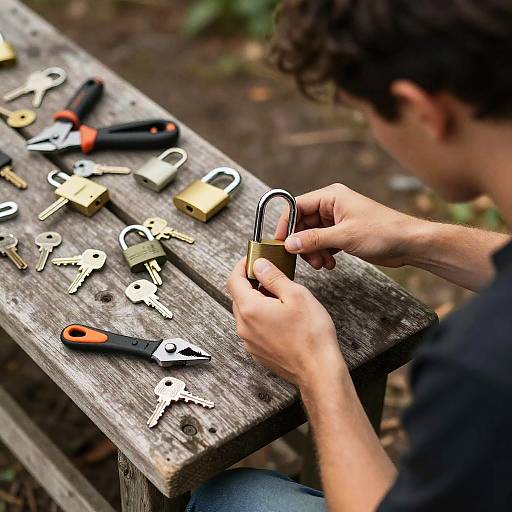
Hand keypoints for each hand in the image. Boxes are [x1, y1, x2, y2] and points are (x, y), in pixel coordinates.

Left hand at [227, 257, 346, 387]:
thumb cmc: (311, 335)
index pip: (234, 280)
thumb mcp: (295, 295)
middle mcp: (244, 327)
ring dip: (257, 299)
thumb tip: (259, 265)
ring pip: (246, 312)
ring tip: (279, 295)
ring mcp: (250, 341)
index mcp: (250, 309)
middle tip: (270, 274)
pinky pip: (252, 327)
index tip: (252, 259)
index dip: (242, 265)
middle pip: (238, 296)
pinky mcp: (258, 352)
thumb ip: (273, 277)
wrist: (318, 370)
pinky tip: (280, 315)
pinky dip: (261, 316)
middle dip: (251, 282)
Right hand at [276, 183, 426, 269]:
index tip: (281, 242)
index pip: (297, 206)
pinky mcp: (344, 234)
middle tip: (306, 259)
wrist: (409, 243)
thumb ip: (314, 240)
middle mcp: (332, 206)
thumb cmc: (382, 232)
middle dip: (302, 243)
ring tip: (322, 263)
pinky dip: (323, 253)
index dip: (286, 224)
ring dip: (313, 251)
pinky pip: (323, 243)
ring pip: (312, 236)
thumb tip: (289, 244)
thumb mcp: (344, 236)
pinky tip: (330, 263)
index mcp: (331, 197)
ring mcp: (338, 220)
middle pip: (303, 223)